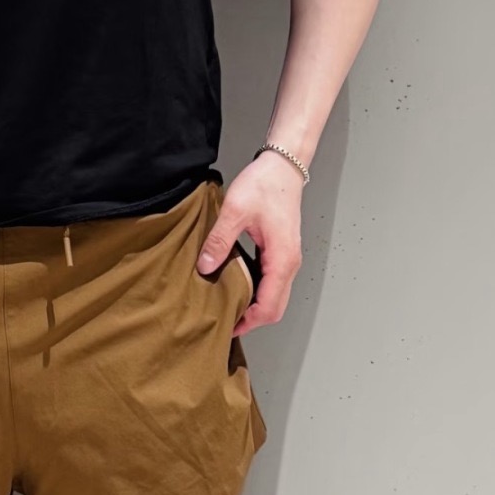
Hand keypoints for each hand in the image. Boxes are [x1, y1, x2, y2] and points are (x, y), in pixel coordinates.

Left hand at [196, 152, 303, 335]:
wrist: (283, 166)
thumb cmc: (265, 185)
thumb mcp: (235, 211)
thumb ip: (219, 241)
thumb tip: (205, 267)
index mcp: (282, 259)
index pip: (270, 306)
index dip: (249, 322)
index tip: (227, 327)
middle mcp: (290, 263)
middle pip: (275, 307)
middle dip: (251, 320)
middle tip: (223, 323)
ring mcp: (288, 258)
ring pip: (275, 296)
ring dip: (254, 307)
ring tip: (227, 308)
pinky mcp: (281, 252)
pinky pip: (272, 282)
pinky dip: (257, 292)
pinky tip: (236, 288)